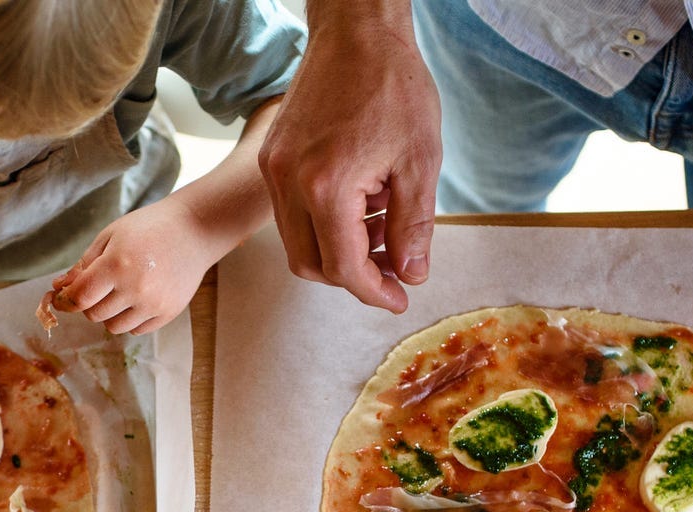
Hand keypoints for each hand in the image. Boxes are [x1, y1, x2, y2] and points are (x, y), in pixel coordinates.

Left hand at [50, 197, 221, 334]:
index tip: (62, 300)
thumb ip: (84, 264)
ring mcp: (154, 303)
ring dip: (109, 314)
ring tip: (119, 293)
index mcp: (116, 264)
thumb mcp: (110, 236)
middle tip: (99, 288)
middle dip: (90, 303)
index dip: (65, 301)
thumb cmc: (147, 228)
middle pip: (95, 315)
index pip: (80, 298)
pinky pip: (137, 330)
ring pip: (114, 327)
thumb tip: (59, 288)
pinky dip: (130, 319)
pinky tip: (137, 299)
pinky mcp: (168, 313)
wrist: (193, 230)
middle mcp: (135, 288)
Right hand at [257, 4, 439, 312]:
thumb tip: (410, 274)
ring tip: (382, 229)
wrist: (357, 33)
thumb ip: (414, 226)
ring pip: (296, 242)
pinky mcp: (272, 157)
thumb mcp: (420, 160)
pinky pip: (290, 212)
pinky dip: (323, 223)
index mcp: (327, 187)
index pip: (344, 268)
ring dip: (337, 250)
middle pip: (311, 265)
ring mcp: (274, 169)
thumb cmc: (393, 87)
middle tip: (393, 269)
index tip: (399, 298)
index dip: (375, 291)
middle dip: (353, 277)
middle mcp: (289, 183)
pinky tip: (361, 203)